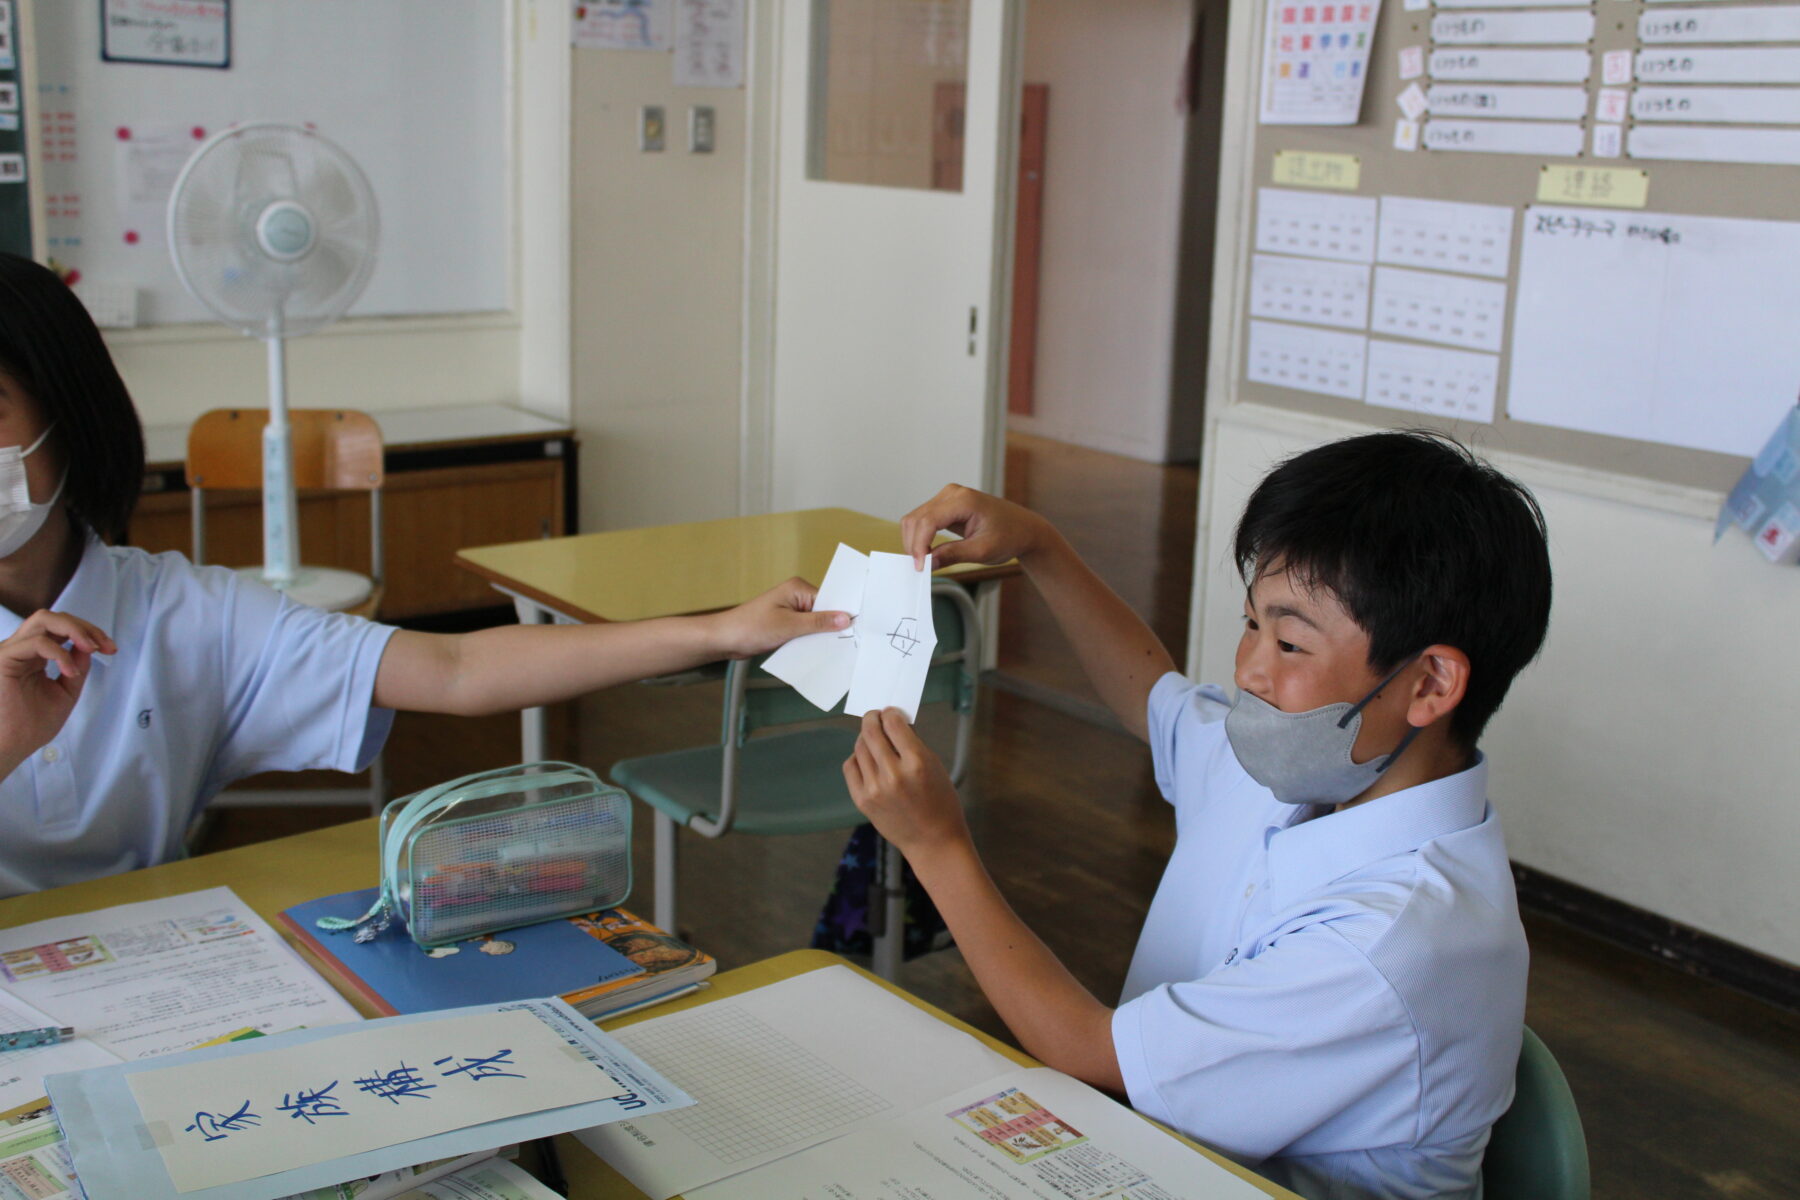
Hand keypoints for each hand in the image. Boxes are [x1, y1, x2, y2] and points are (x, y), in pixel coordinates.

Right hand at [0, 610, 113, 775]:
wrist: (11, 747)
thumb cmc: (32, 725)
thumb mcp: (65, 691)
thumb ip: (76, 667)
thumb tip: (88, 645)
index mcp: (33, 655)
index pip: (61, 628)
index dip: (89, 633)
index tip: (111, 649)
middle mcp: (20, 648)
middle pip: (53, 617)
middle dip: (85, 627)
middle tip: (105, 646)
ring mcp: (10, 651)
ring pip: (43, 619)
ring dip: (74, 630)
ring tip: (92, 649)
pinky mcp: (3, 659)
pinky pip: (36, 642)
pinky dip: (60, 653)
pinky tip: (70, 672)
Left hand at [711, 577, 849, 658]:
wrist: (724, 639)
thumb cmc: (751, 627)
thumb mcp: (789, 626)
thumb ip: (818, 623)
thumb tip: (845, 618)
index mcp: (797, 588)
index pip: (830, 599)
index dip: (842, 614)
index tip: (858, 628)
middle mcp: (796, 597)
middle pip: (824, 612)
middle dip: (832, 627)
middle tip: (850, 644)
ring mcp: (791, 611)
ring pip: (816, 624)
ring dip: (821, 637)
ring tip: (836, 651)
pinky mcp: (786, 624)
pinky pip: (805, 632)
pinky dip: (810, 641)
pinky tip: (818, 653)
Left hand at [843, 709, 968, 857]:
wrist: (933, 840)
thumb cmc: (940, 802)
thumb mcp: (935, 766)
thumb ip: (913, 744)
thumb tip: (894, 723)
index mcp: (917, 762)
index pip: (894, 724)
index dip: (890, 713)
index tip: (889, 712)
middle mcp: (893, 774)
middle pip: (872, 732)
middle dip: (872, 719)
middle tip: (874, 716)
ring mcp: (875, 788)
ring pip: (859, 748)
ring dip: (865, 737)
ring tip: (871, 737)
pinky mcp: (863, 800)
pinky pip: (850, 767)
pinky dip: (856, 757)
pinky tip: (865, 757)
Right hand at [900, 484, 1054, 570]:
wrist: (1023, 528)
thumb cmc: (1009, 536)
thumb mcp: (983, 551)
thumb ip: (954, 555)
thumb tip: (928, 563)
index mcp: (963, 500)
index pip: (928, 522)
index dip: (919, 546)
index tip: (920, 567)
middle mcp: (952, 493)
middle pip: (916, 519)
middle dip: (914, 545)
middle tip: (921, 569)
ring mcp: (947, 497)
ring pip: (915, 519)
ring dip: (914, 542)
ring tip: (925, 563)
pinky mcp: (945, 505)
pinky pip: (923, 520)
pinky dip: (920, 538)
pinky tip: (928, 553)